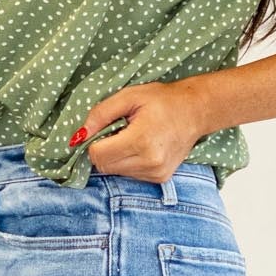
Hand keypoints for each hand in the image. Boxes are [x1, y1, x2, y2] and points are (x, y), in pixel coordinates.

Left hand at [70, 80, 208, 183]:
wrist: (196, 111)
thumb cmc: (163, 100)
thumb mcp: (128, 96)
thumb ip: (100, 114)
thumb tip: (79, 135)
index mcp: (141, 141)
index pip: (97, 156)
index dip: (94, 142)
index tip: (104, 129)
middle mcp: (149, 162)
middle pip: (104, 166)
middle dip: (105, 149)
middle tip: (119, 131)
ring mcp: (156, 173)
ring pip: (116, 172)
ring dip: (117, 157)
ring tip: (134, 137)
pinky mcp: (160, 178)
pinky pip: (130, 175)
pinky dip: (129, 162)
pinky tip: (143, 146)